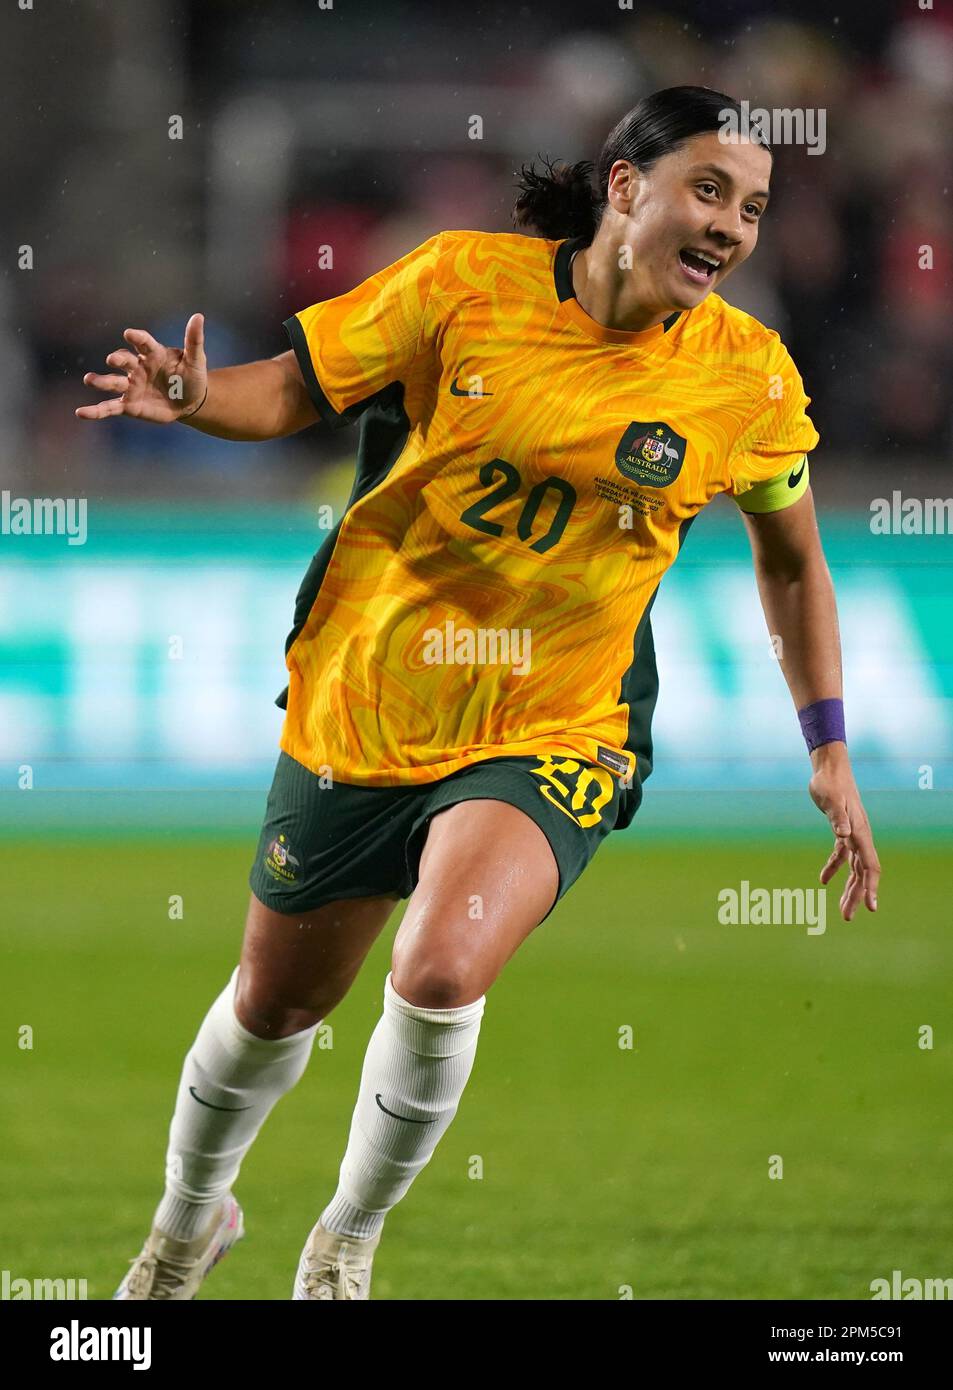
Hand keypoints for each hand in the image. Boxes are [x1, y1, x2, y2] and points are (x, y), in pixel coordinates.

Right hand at [75, 313, 207, 423]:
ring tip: (89, 380)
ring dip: (100, 381)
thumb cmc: (192, 377)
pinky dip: (95, 411)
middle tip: (113, 359)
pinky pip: (109, 407)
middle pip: (123, 360)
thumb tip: (199, 317)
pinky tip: (81, 413)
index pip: (142, 342)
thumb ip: (194, 340)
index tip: (130, 334)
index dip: (136, 338)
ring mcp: (131, 386)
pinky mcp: (128, 405)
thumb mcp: (196, 360)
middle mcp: (137, 367)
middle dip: (117, 359)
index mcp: (152, 353)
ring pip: (112, 382)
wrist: (191, 402)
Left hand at [808, 742, 880, 919]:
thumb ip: (837, 817)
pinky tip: (823, 880)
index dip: (871, 887)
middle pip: (862, 873)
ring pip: (854, 868)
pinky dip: (833, 868)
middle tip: (847, 917)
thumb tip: (843, 834)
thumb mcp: (831, 800)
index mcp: (860, 833)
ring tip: (841, 910)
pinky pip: (841, 855)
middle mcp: (860, 837)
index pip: (870, 866)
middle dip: (857, 895)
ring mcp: (852, 834)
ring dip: (848, 888)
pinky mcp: (842, 831)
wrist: (829, 768)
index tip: (870, 907)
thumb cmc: (830, 783)